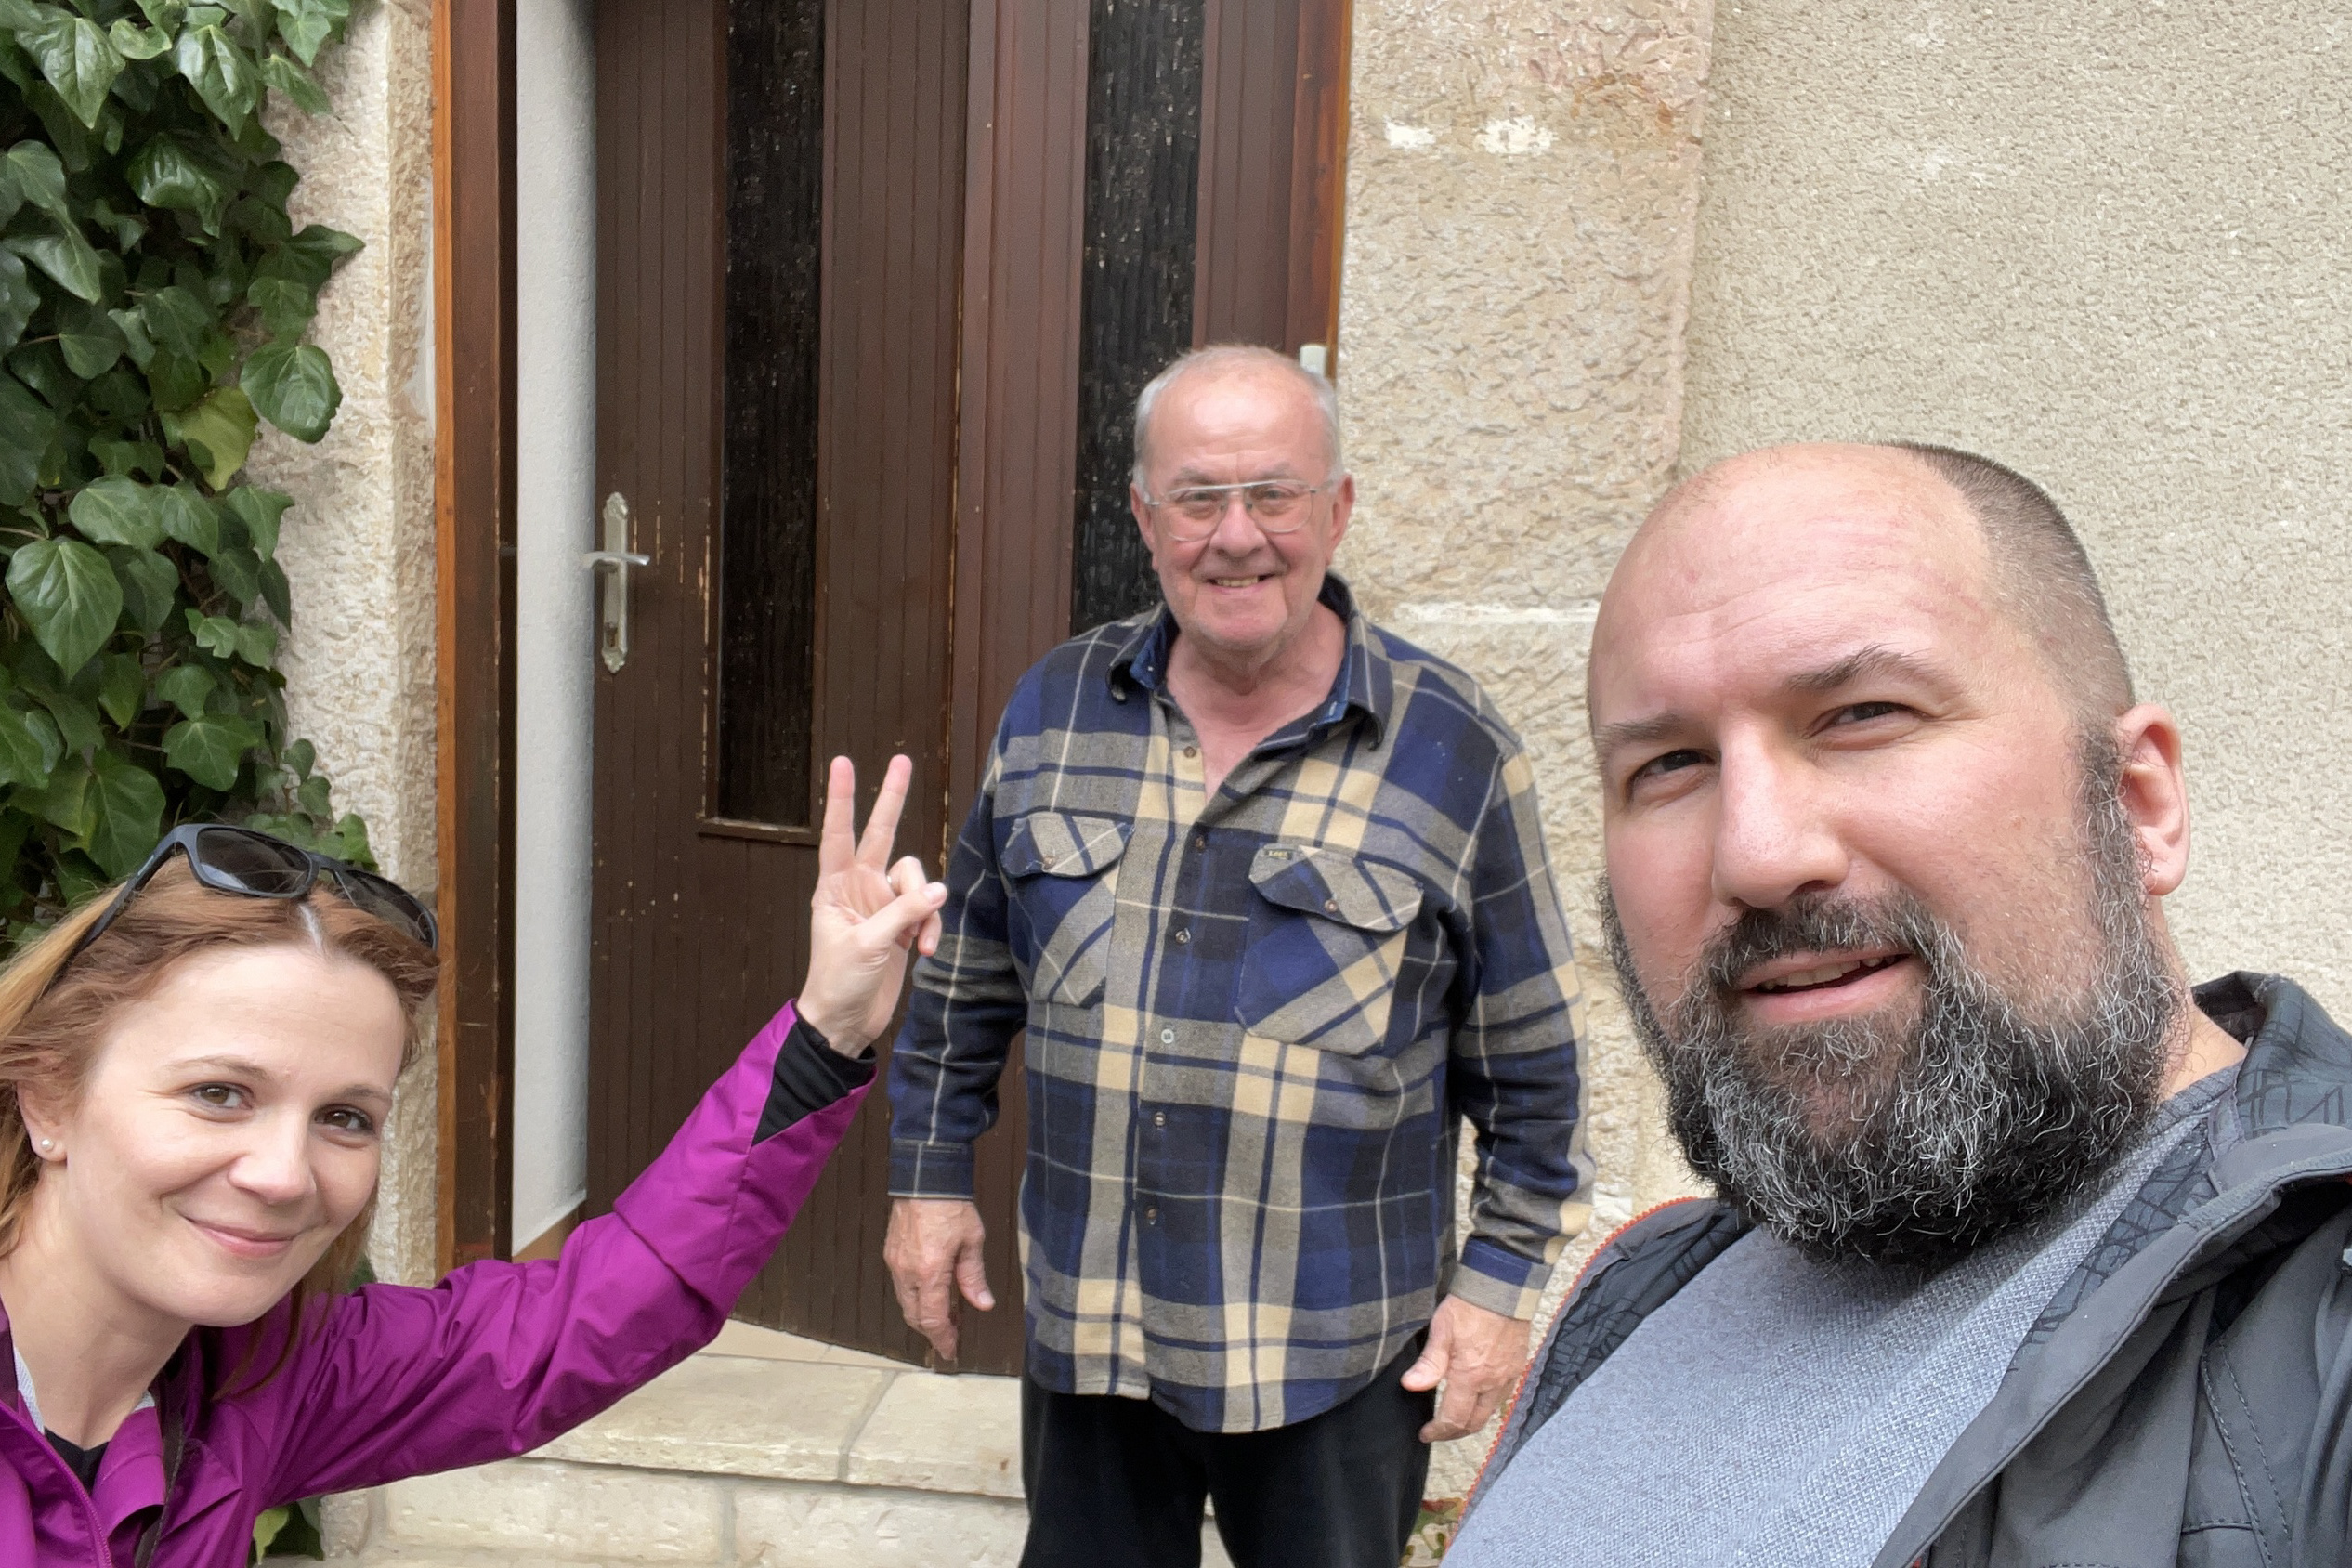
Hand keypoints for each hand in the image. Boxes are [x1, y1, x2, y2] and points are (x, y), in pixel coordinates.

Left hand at [794, 755, 946, 1054]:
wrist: (846, 1023)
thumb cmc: (838, 983)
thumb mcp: (867, 946)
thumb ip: (902, 914)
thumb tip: (939, 890)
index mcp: (834, 887)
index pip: (838, 835)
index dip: (843, 799)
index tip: (844, 763)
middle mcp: (860, 888)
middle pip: (880, 834)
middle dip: (892, 799)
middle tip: (902, 759)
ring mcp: (884, 905)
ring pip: (917, 880)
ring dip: (925, 909)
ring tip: (919, 943)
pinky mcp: (903, 926)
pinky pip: (927, 911)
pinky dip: (930, 928)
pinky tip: (923, 952)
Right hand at [884, 1197, 993, 1360]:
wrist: (926, 1178)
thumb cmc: (950, 1205)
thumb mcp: (972, 1241)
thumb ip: (974, 1276)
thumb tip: (983, 1303)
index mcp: (929, 1272)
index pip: (932, 1319)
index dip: (942, 1339)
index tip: (950, 1351)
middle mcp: (907, 1272)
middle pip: (915, 1316)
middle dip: (933, 1330)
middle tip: (952, 1335)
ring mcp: (896, 1263)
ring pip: (906, 1303)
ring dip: (924, 1314)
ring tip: (947, 1313)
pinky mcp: (891, 1254)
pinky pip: (901, 1286)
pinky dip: (916, 1297)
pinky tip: (933, 1292)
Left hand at [1401, 1295, 1531, 1442]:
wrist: (1503, 1287)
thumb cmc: (1470, 1306)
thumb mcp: (1442, 1331)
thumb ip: (1429, 1364)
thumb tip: (1410, 1386)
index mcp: (1471, 1378)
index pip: (1454, 1419)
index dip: (1438, 1432)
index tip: (1425, 1433)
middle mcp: (1492, 1383)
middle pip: (1474, 1423)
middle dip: (1454, 1433)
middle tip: (1438, 1431)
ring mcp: (1508, 1377)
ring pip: (1490, 1412)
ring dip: (1472, 1421)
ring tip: (1456, 1417)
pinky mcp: (1517, 1367)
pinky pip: (1503, 1396)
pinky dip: (1487, 1405)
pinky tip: (1477, 1396)